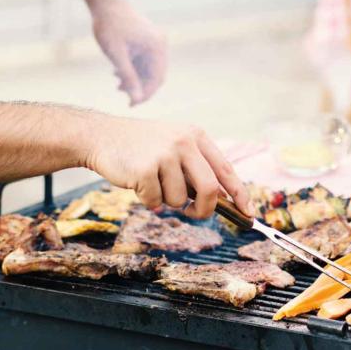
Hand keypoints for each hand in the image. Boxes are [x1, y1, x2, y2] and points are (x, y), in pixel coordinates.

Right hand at [85, 117, 254, 218]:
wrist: (102, 136)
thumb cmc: (141, 146)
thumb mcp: (174, 145)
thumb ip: (196, 166)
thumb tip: (221, 198)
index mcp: (196, 136)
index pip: (226, 169)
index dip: (239, 194)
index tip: (248, 213)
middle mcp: (184, 142)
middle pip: (210, 189)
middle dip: (204, 209)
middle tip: (193, 213)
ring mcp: (165, 154)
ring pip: (179, 199)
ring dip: (166, 201)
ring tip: (152, 182)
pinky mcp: (146, 169)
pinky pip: (156, 201)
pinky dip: (148, 200)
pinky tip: (137, 181)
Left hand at [92, 3, 166, 105]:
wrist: (104, 2)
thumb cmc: (109, 26)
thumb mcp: (117, 55)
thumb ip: (128, 77)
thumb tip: (136, 99)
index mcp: (157, 47)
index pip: (157, 78)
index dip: (145, 94)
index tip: (131, 104)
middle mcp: (160, 44)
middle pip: (155, 75)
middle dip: (140, 87)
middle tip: (124, 97)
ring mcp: (154, 42)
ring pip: (149, 69)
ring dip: (135, 79)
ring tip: (117, 85)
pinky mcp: (147, 40)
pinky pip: (144, 61)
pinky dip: (133, 69)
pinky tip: (118, 73)